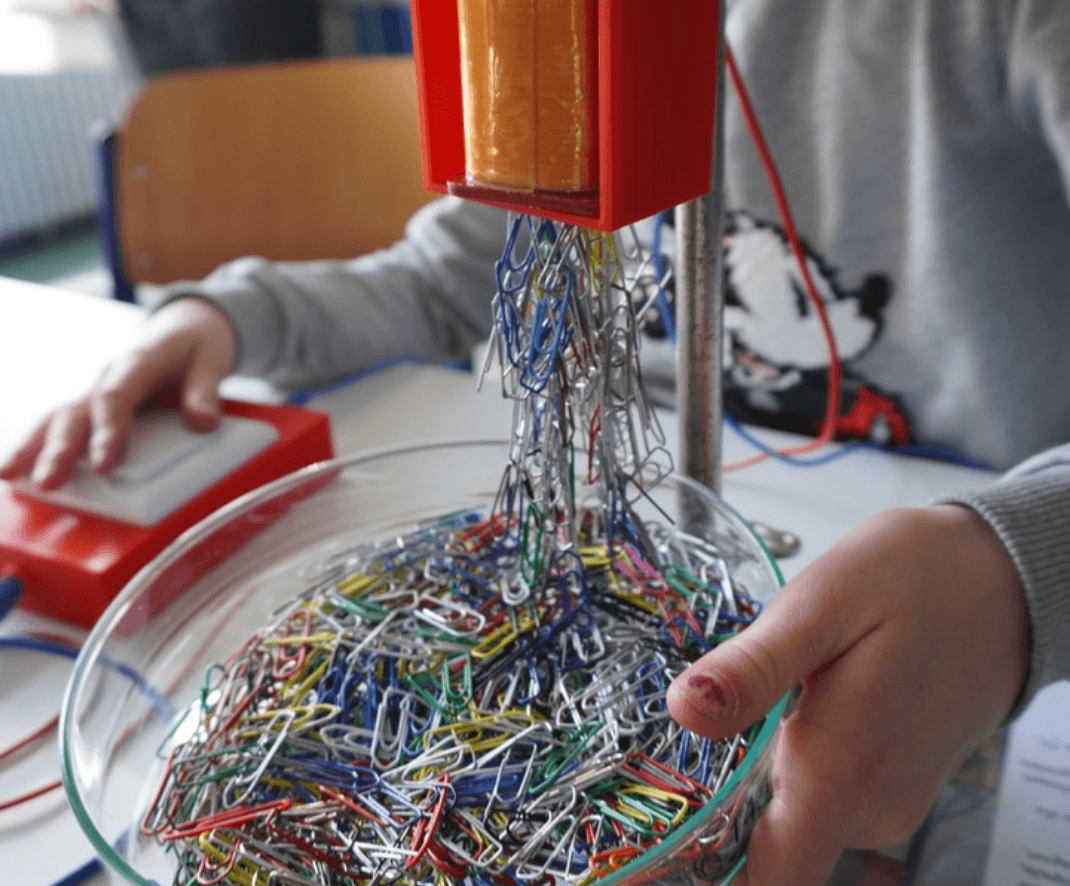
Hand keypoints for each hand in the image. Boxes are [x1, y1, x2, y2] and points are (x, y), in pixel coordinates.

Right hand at [0, 297, 236, 489]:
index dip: (107, 432)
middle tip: (47, 482)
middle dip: (60, 449)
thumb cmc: (195, 344)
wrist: (184, 326)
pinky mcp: (92, 404)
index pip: (115, 398)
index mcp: (136, 363)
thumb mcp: (211, 358)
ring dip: (33, 447)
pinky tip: (17, 469)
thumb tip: (204, 422)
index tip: (104, 466)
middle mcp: (108, 377)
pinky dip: (36, 443)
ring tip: (9, 476)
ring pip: (58, 417)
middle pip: (77, 412)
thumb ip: (205, 390)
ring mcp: (95, 390)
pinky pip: (61, 423)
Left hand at [666, 505, 1029, 885]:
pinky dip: (789, 761)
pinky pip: (819, 794)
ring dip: (753, 774)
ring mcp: (882, 800)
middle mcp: (867, 805)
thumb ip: (755, 667)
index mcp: (843, 772)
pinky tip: (793, 703)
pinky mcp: (886, 785)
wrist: (999, 582)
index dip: (697, 876)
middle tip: (683, 743)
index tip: (647, 858)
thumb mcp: (822, 604)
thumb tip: (685, 709)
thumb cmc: (915, 581)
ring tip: (754, 701)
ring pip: (789, 815)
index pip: (766, 879)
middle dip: (712, 808)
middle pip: (764, 848)